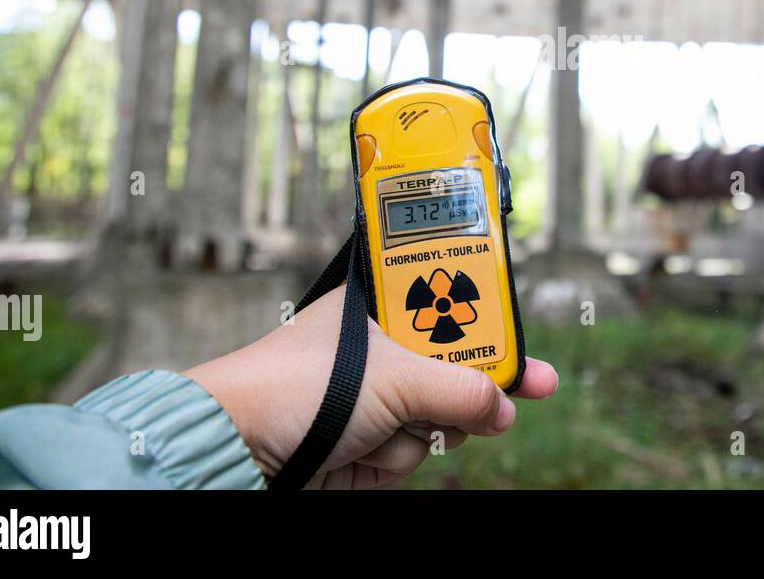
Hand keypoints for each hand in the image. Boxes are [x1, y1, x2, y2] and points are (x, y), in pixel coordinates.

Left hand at [184, 283, 556, 488]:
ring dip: (419, 431)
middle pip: (455, 368)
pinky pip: (408, 454)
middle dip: (472, 389)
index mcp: (380, 308)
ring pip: (438, 418)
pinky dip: (391, 459)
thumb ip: (462, 389)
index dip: (491, 322)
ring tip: (381, 425)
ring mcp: (372, 400)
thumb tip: (506, 407)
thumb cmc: (296, 386)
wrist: (234, 449)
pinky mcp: (364, 445)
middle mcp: (378, 350)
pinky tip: (360, 452)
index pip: (450, 304)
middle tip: (520, 393)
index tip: (528, 345)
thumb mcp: (396, 378)